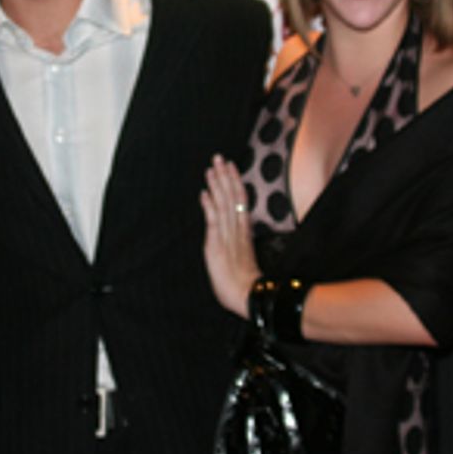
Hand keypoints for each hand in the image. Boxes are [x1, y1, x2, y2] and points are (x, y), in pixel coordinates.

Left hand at [200, 154, 259, 317]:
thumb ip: (240, 243)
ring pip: (223, 204)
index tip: (230, 167)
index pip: (239, 201)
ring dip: (217, 185)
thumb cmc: (246, 283)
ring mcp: (227, 236)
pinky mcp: (217, 244)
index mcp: (244, 231)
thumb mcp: (244, 258)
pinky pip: (214, 220)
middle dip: (225, 176)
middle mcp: (237, 230)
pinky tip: (204, 192)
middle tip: (219, 158)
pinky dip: (209, 205)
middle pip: (232, 197)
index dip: (234, 182)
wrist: (248, 296)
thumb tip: (238, 233)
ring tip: (212, 168)